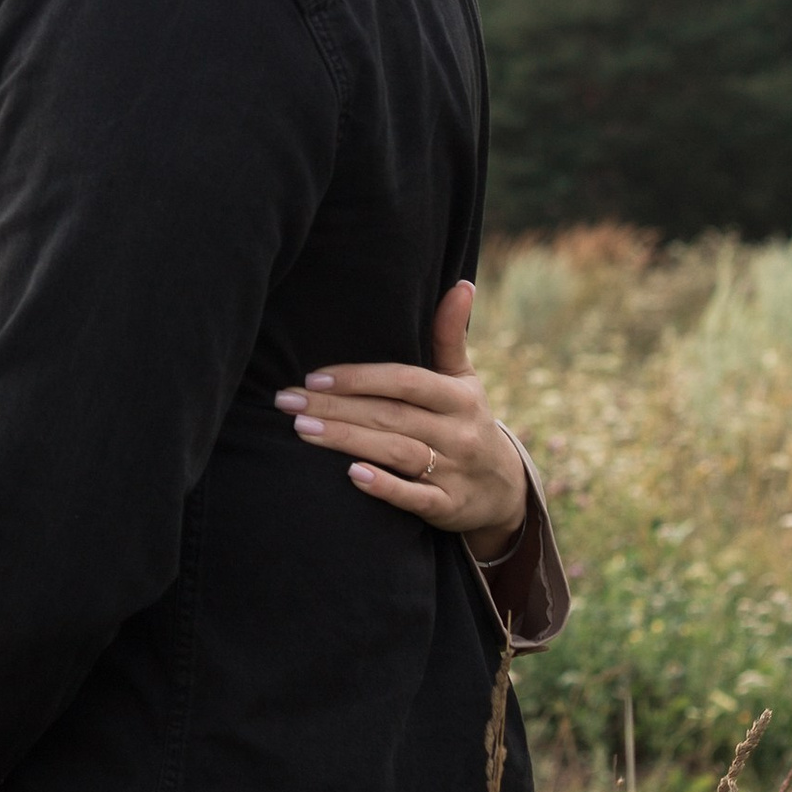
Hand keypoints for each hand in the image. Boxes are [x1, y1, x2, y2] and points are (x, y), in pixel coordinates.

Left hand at [274, 281, 527, 561]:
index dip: (360, 378)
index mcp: (458, 397)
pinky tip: (351, 476)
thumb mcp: (464, 380)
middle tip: (287, 401)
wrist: (504, 490)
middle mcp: (457, 432)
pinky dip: (385, 488)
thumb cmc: (467, 421)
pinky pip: (415, 498)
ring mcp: (453, 472)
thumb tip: (462, 284)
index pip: (405, 382)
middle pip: (390, 415)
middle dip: (335, 407)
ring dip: (347, 441)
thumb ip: (450, 335)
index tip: (314, 376)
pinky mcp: (447, 507)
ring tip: (301, 430)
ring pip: (396, 452)